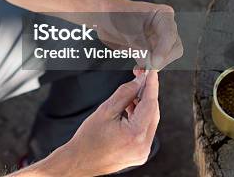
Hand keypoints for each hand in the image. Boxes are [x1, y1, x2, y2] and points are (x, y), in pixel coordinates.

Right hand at [40, 70, 159, 176]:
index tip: (151, 72)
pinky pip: (145, 130)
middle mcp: (144, 146)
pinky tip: (130, 108)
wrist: (80, 161)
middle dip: (147, 94)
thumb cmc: (88, 138)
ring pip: (150, 121)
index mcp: (135, 134)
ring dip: (143, 105)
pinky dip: (140, 117)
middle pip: (153, 112)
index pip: (150, 104)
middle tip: (139, 78)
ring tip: (130, 94)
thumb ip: (124, 94)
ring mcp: (143, 152)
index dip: (151, 85)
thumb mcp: (105, 110)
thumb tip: (138, 81)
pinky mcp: (140, 154)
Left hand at [96, 1, 183, 70]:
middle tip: (147, 67)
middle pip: (174, 49)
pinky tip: (138, 70)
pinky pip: (154, 63)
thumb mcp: (127, 29)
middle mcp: (165, 28)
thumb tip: (148, 62)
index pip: (170, 35)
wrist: (103, 17)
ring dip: (154, 66)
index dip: (163, 50)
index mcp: (163, 15)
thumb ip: (140, 45)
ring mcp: (159, 40)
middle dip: (161, 59)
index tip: (154, 62)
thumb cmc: (115, 14)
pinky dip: (147, 68)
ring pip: (165, 58)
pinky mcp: (150, 50)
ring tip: (139, 70)